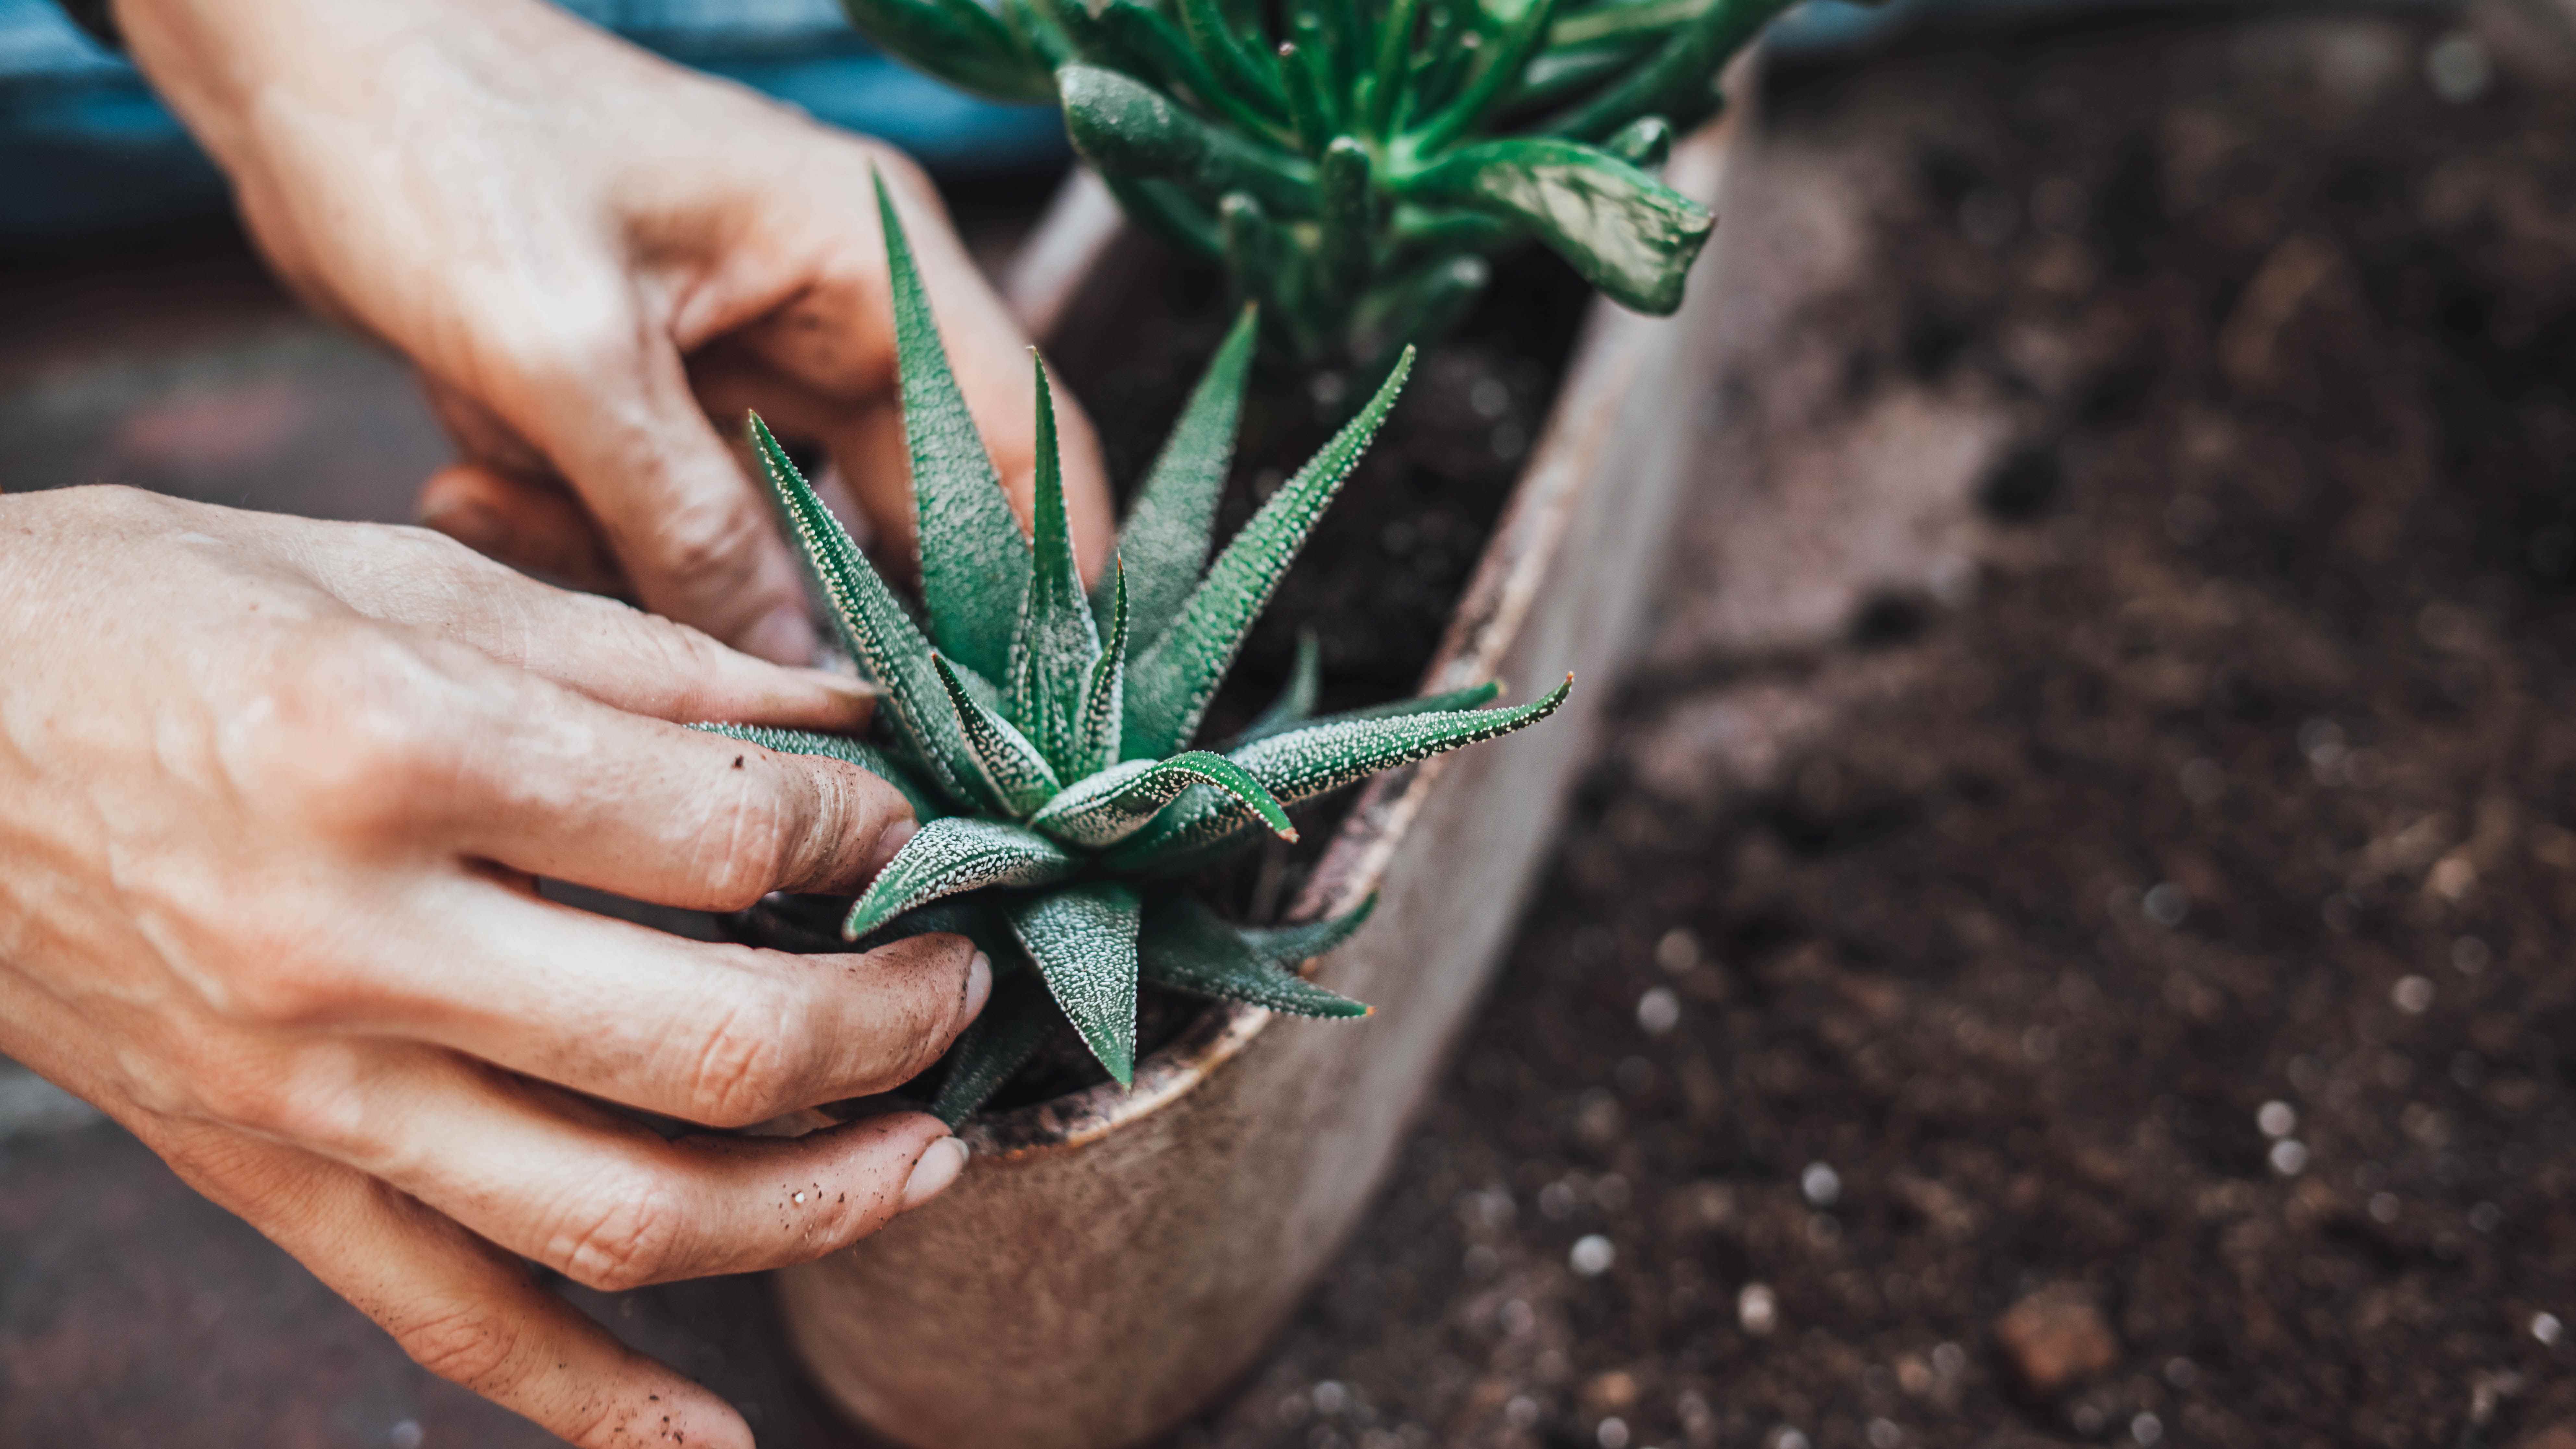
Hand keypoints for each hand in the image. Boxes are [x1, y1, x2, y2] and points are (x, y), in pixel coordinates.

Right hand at [0, 487, 989, 1447]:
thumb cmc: (148, 615)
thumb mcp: (401, 579)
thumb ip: (643, 660)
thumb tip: (841, 716)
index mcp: (395, 750)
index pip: (723, 838)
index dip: (864, 824)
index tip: (911, 816)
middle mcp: (352, 944)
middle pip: (707, 1047)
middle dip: (885, 1027)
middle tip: (963, 993)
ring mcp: (303, 1088)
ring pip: (614, 1216)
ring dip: (807, 1209)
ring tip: (924, 1164)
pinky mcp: (261, 1173)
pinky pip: (448, 1323)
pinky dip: (590, 1407)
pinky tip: (710, 1445)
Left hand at [114, 0, 1113, 662]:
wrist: (299, 60)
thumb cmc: (438, 140)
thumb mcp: (563, 349)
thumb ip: (689, 519)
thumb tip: (795, 668)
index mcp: (867, 265)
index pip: (1022, 445)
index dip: (1048, 587)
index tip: (1033, 721)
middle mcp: (838, 318)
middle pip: (914, 514)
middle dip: (850, 619)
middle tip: (811, 729)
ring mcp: (753, 363)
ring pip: (779, 539)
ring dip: (673, 574)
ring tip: (522, 505)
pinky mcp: (667, 402)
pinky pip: (678, 522)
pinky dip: (592, 535)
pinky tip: (477, 480)